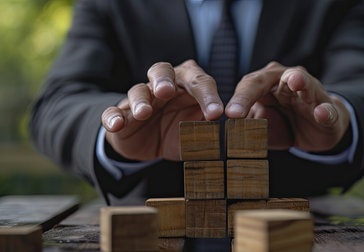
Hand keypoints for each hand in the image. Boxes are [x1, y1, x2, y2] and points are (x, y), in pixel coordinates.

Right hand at [101, 60, 222, 160]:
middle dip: (164, 79)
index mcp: (187, 85)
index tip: (216, 115)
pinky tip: (117, 125)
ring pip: (137, 90)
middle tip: (167, 90)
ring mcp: (140, 99)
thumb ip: (208, 129)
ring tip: (144, 112)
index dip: (208, 97)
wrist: (152, 145)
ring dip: (140, 100)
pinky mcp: (121, 114)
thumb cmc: (181, 132)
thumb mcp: (197, 133)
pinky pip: (112, 111)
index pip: (199, 82)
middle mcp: (163, 86)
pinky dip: (112, 117)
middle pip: (162, 70)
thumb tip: (222, 131)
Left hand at [225, 62, 349, 151]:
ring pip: (304, 82)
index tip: (229, 115)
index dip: (238, 100)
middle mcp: (286, 80)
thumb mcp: (262, 125)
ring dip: (300, 81)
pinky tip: (321, 113)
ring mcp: (310, 91)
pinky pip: (326, 109)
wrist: (319, 128)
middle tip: (239, 110)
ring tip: (294, 81)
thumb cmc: (285, 121)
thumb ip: (248, 124)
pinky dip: (324, 111)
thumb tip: (232, 130)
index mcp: (266, 83)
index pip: (248, 86)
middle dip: (252, 92)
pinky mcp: (328, 108)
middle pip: (266, 79)